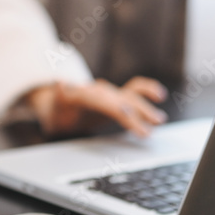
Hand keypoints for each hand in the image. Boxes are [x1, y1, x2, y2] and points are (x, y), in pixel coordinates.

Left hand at [24, 77, 167, 137]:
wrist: (59, 104)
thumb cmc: (58, 110)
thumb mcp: (55, 107)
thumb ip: (60, 95)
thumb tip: (60, 82)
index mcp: (85, 94)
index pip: (103, 102)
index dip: (116, 109)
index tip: (127, 115)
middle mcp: (100, 90)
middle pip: (120, 102)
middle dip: (134, 116)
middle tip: (146, 132)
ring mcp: (110, 92)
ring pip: (131, 97)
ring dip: (145, 108)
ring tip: (158, 120)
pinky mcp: (117, 97)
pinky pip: (135, 90)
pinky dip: (147, 90)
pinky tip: (160, 96)